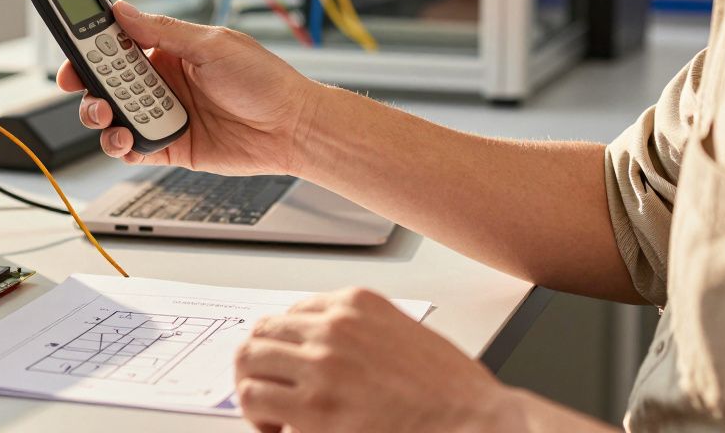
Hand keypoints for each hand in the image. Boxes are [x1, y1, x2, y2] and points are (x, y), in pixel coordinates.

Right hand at [57, 1, 318, 175]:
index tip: (67, 40)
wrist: (292, 127)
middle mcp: (160, 81)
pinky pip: (130, 147)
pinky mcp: (169, 146)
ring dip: (98, 114)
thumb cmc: (264, 80)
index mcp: (166, 50)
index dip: (86, 42)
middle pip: (104, 80)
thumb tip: (121, 10)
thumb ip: (163, 31)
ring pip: (111, 115)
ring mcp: (162, 114)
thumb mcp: (212, 45)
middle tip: (78, 82)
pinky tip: (125, 138)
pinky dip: (119, 144)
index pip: (115, 42)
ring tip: (108, 114)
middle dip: (84, 81)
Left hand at [235, 287, 507, 432]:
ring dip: (254, 385)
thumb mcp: (407, 336)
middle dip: (262, 361)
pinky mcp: (315, 408)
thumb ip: (363, 335)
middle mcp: (334, 326)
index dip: (287, 343)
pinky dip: (257, 415)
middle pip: (264, 330)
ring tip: (270, 411)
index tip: (290, 363)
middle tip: (270, 387)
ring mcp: (322, 364)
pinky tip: (277, 428)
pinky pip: (256, 399)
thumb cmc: (453, 393)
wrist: (475, 424)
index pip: (294, 311)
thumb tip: (328, 352)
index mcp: (358, 305)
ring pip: (250, 360)